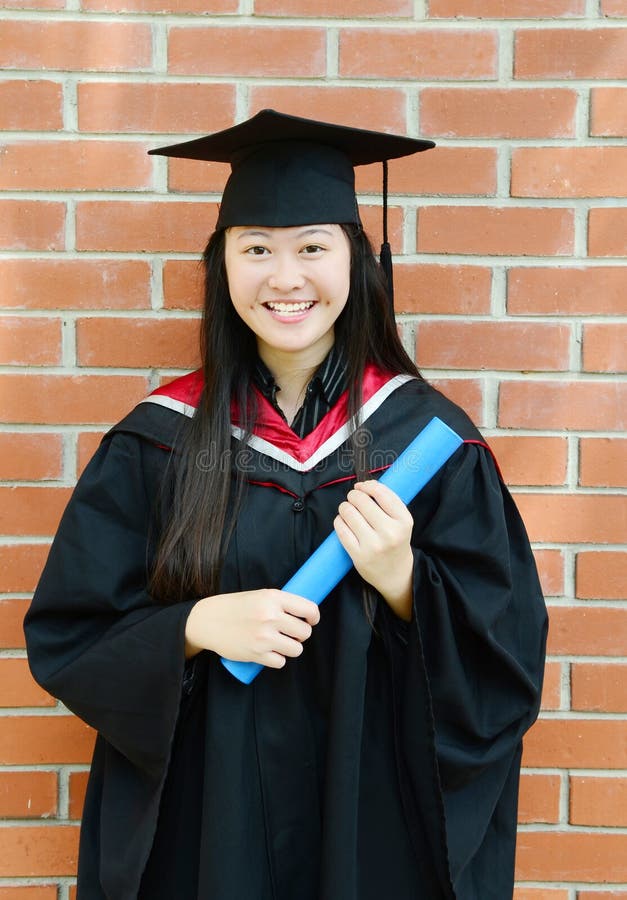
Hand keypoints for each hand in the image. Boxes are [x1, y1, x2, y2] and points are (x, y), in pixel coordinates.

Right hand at [184, 589, 319, 666]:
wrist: (208, 620)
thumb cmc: (235, 607)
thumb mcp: (259, 596)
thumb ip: (280, 603)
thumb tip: (305, 614)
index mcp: (273, 598)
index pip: (309, 609)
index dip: (314, 617)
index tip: (311, 620)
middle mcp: (270, 616)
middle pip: (305, 632)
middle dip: (301, 634)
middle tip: (291, 633)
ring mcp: (264, 637)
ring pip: (296, 649)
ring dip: (291, 648)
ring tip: (280, 643)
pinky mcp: (257, 654)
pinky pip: (281, 661)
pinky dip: (277, 659)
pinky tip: (269, 652)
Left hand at [334, 480, 413, 620]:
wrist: (396, 574)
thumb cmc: (396, 541)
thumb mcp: (401, 521)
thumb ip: (387, 501)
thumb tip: (362, 485)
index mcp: (403, 521)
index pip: (381, 493)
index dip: (367, 485)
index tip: (361, 487)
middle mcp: (390, 532)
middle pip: (361, 501)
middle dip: (354, 496)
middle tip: (354, 500)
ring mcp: (373, 545)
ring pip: (348, 512)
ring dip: (345, 508)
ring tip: (349, 511)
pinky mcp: (358, 556)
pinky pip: (340, 529)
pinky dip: (339, 521)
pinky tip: (344, 522)